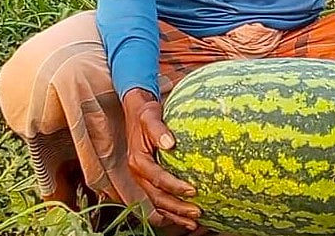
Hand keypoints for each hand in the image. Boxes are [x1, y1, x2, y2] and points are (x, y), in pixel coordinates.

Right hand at [122, 88, 199, 230]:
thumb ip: (158, 129)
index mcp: (138, 161)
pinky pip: (159, 200)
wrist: (136, 112)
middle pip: (158, 197)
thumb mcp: (150, 116)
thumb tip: (169, 142)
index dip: (174, 186)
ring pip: (158, 203)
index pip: (157, 178)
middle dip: (177, 207)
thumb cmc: (146, 113)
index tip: (193, 190)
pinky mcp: (148, 180)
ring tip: (194, 222)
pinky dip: (171, 212)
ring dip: (175, 215)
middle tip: (198, 212)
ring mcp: (142, 179)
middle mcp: (138, 173)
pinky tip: (185, 218)